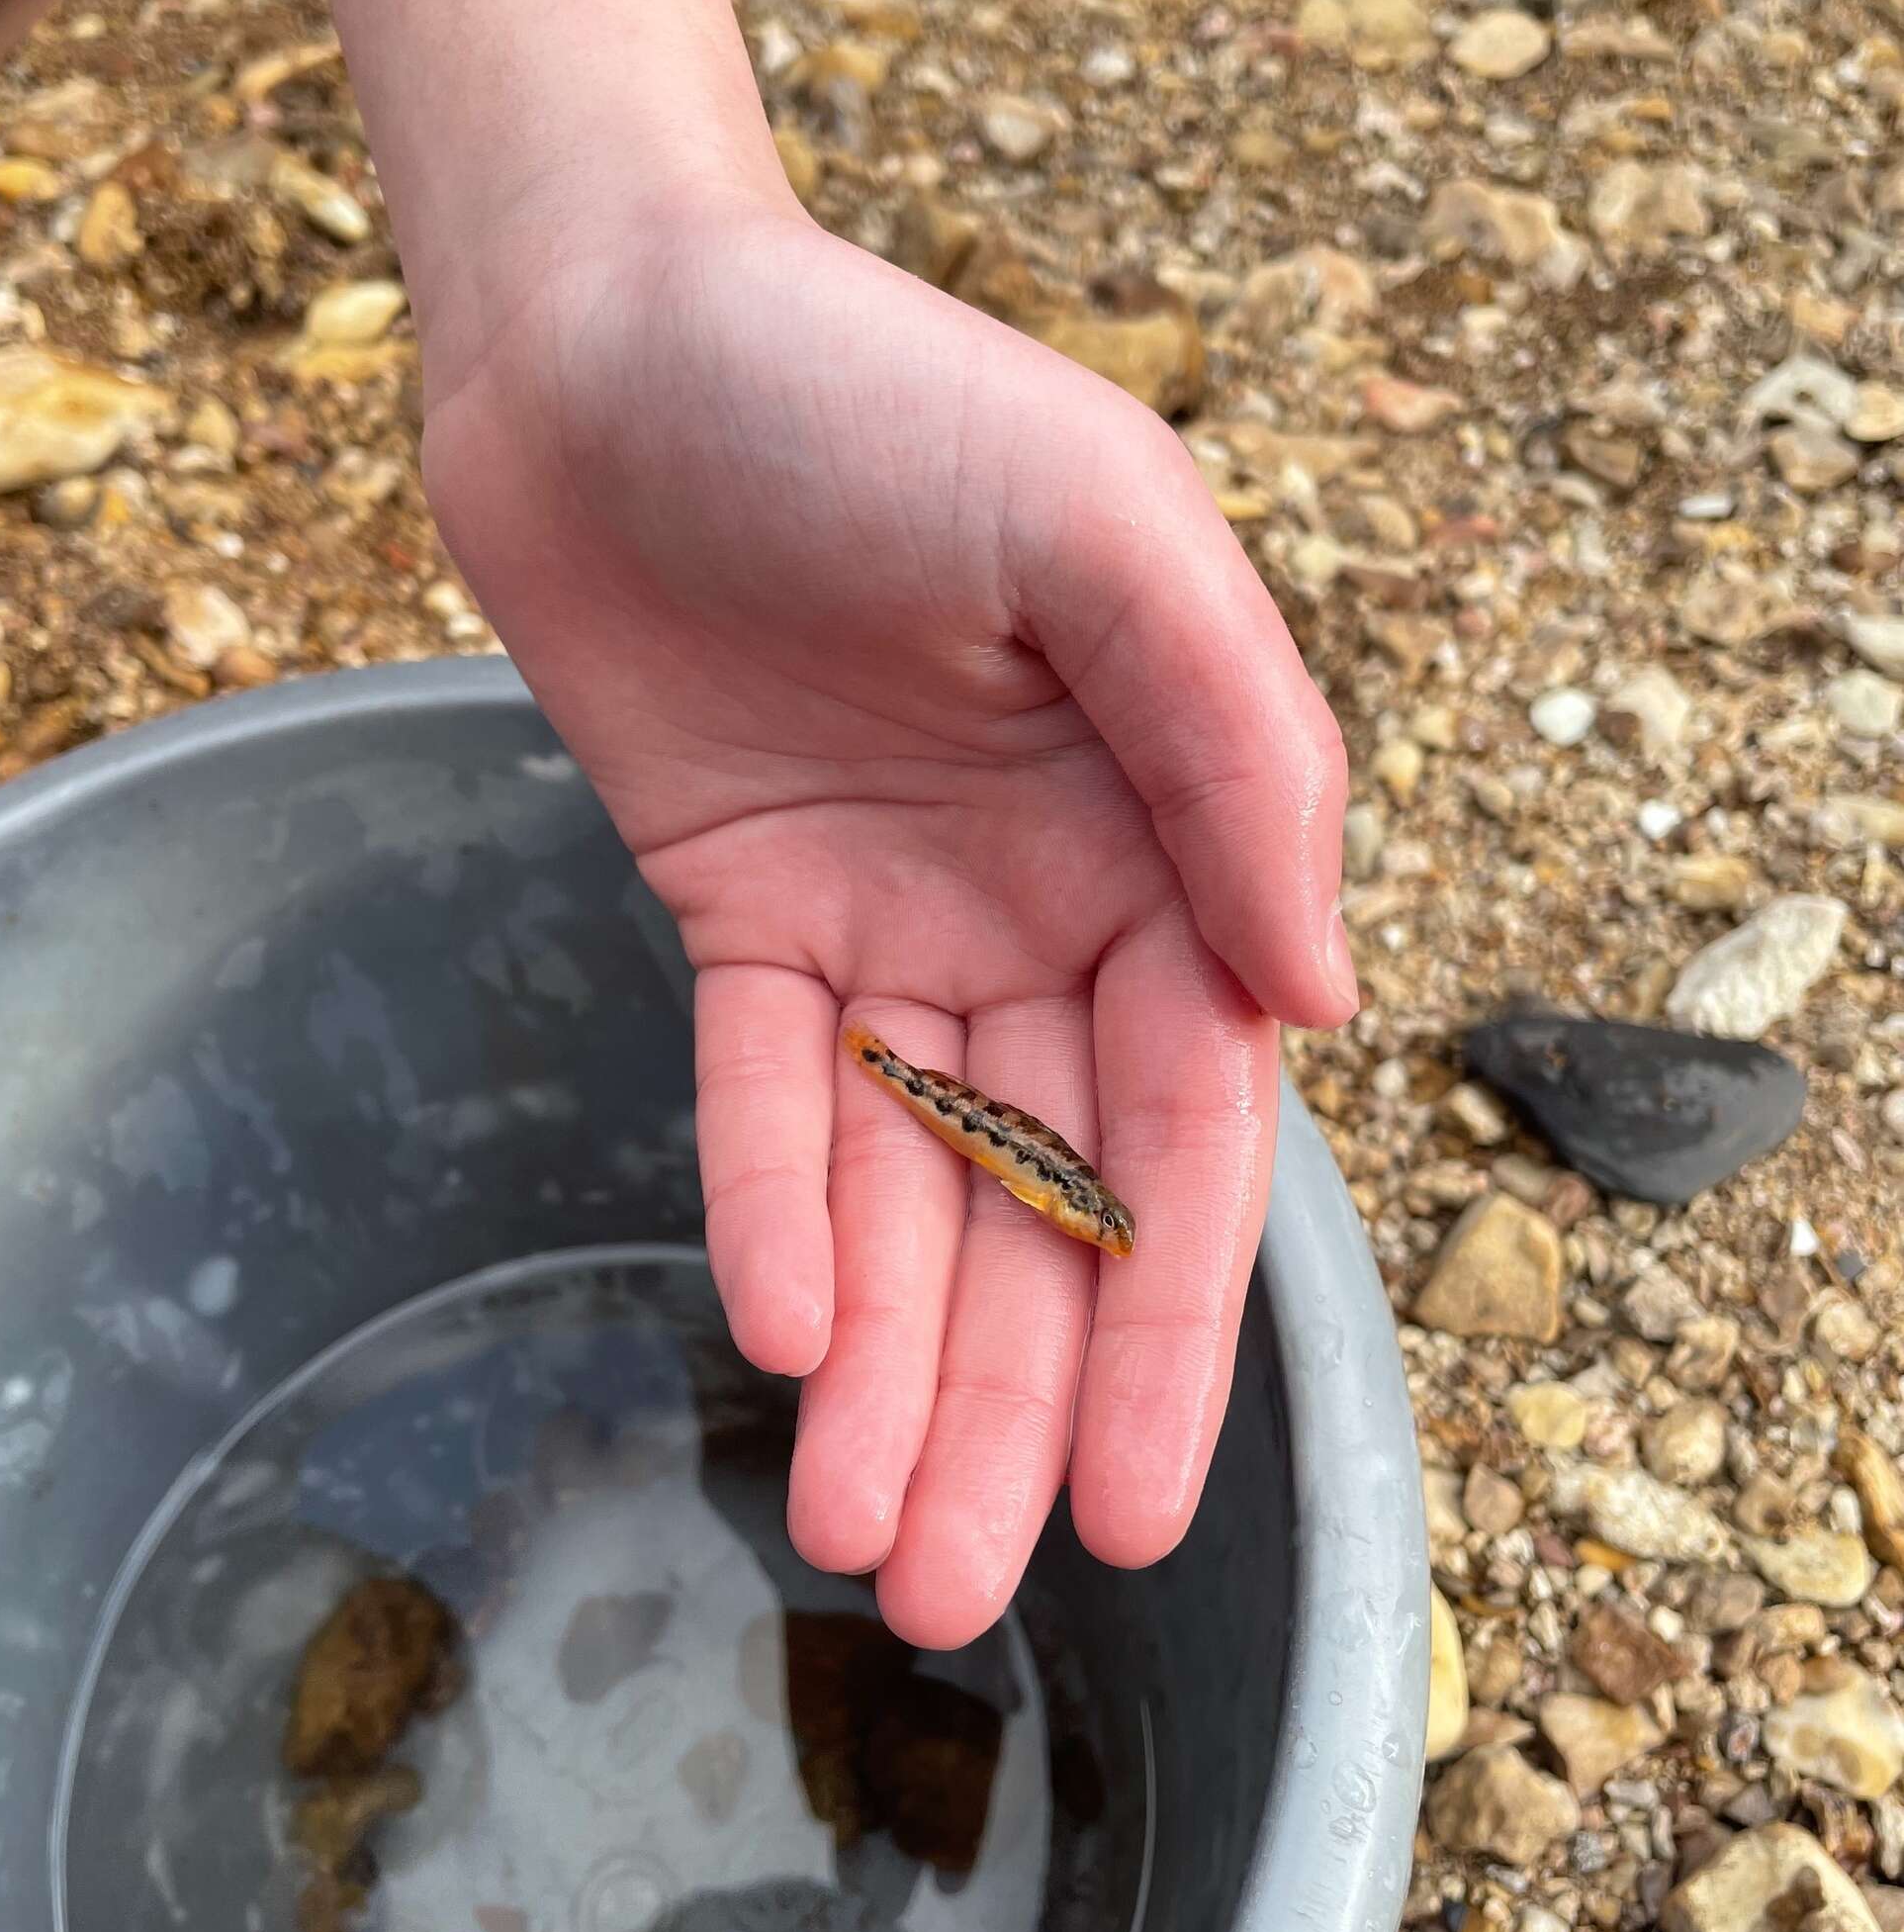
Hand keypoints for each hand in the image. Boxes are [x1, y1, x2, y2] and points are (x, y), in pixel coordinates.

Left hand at [414, 200, 1353, 1647]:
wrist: (613, 337)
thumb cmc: (876, 394)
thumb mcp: (1107, 530)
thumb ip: (1239, 758)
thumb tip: (1319, 997)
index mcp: (1160, 837)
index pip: (1184, 1134)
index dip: (1169, 1329)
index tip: (1150, 1511)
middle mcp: (1039, 900)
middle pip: (1038, 1202)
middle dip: (1010, 1402)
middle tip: (961, 1593)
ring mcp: (889, 919)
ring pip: (901, 1184)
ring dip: (887, 1362)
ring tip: (860, 1542)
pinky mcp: (745, 911)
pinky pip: (763, 1094)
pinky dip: (771, 1206)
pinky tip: (781, 1337)